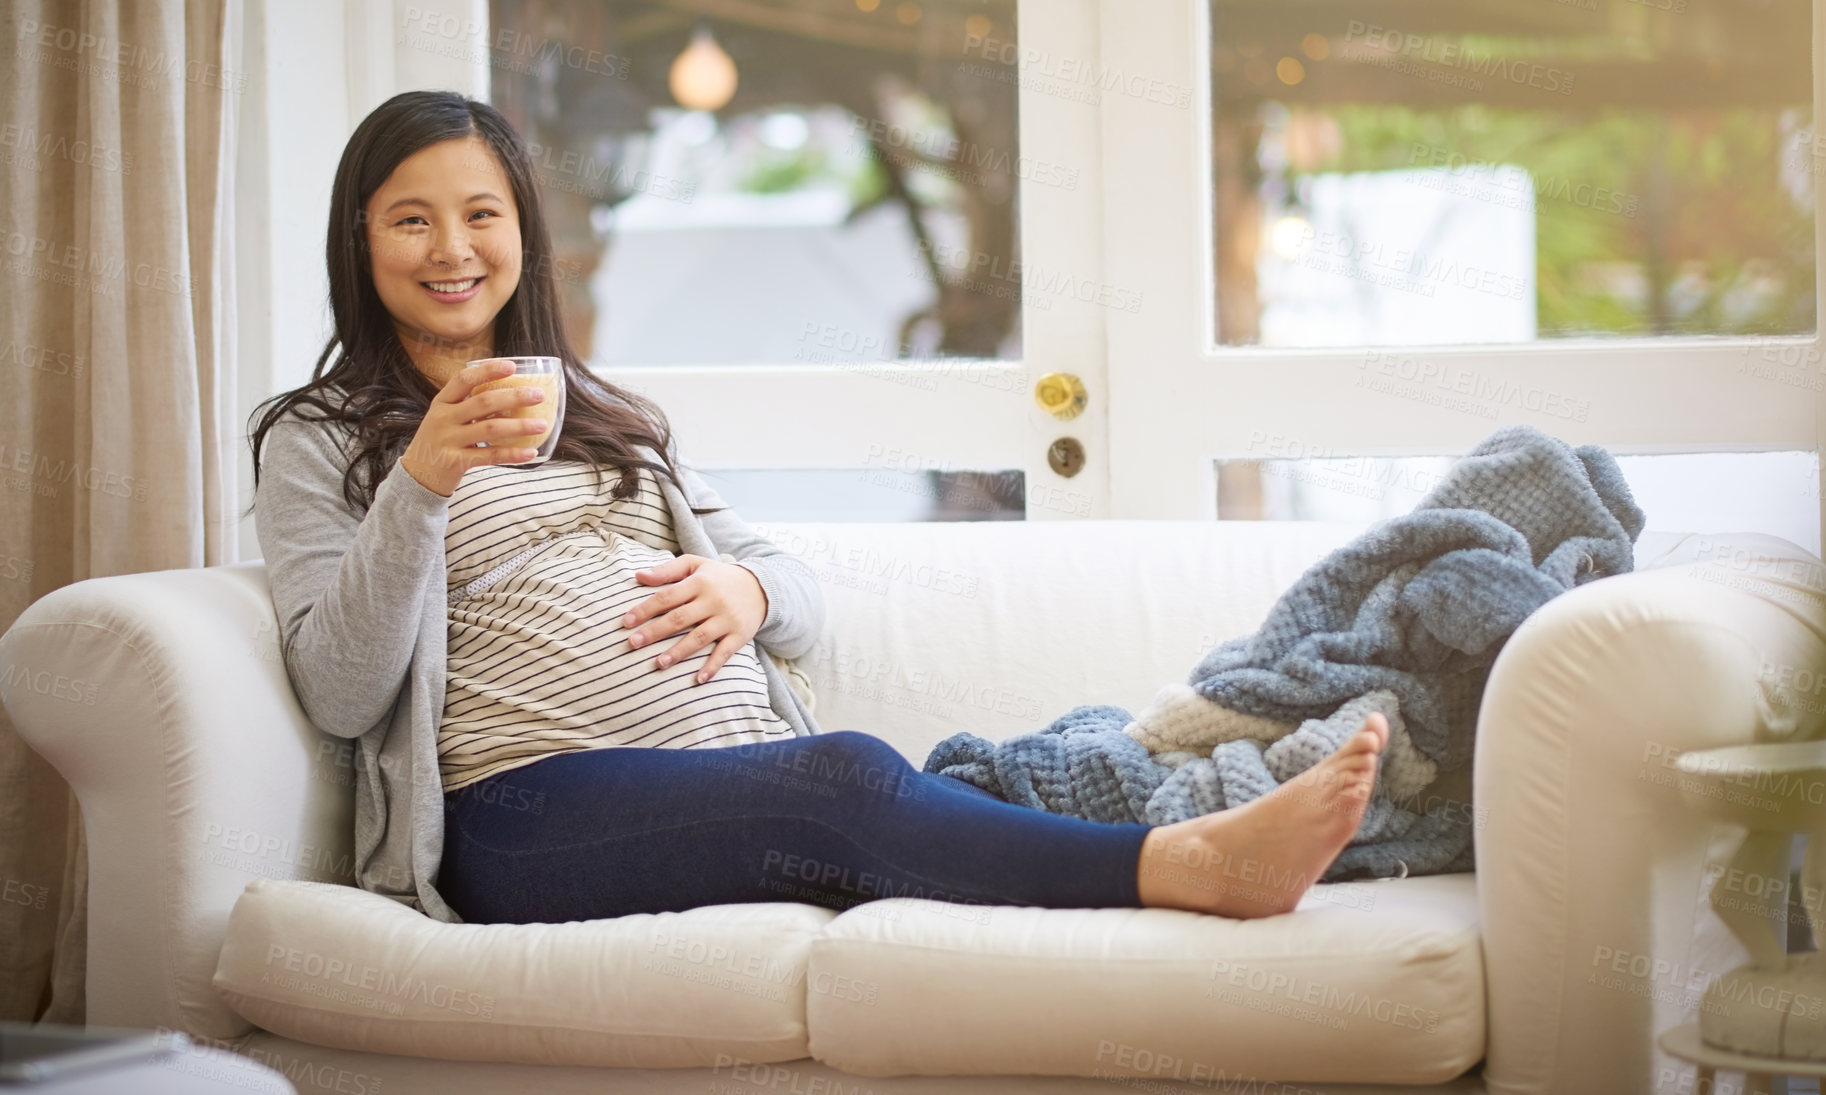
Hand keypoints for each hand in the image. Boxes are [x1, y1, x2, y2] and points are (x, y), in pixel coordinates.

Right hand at [399, 359, 550, 496]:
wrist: (416, 475)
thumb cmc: (439, 441)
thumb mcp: (446, 418)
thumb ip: (468, 407)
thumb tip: (509, 395)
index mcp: (442, 402)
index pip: (464, 379)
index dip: (488, 370)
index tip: (511, 365)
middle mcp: (443, 418)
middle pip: (483, 402)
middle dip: (514, 397)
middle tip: (539, 395)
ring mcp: (448, 440)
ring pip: (490, 429)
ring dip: (519, 426)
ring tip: (542, 424)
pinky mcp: (455, 462)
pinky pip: (489, 456)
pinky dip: (512, 454)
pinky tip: (530, 453)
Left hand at [622, 555, 768, 683]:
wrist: (761, 587)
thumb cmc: (719, 577)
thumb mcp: (695, 565)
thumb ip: (667, 570)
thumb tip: (638, 576)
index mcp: (699, 582)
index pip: (667, 596)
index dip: (645, 609)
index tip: (625, 622)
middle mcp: (713, 601)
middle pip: (680, 618)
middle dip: (654, 632)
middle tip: (632, 644)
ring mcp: (727, 619)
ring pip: (700, 637)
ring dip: (679, 652)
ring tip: (659, 664)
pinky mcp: (739, 635)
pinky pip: (725, 653)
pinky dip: (713, 666)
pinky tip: (699, 679)